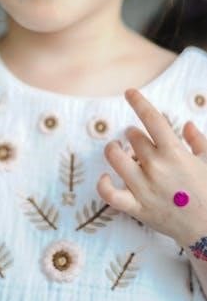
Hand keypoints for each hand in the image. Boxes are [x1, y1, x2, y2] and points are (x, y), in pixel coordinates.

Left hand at [97, 88, 206, 246]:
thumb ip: (198, 141)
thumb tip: (187, 125)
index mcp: (174, 153)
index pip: (152, 118)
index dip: (138, 101)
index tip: (129, 92)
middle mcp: (156, 167)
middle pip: (133, 137)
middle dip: (133, 134)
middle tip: (136, 139)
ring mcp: (144, 187)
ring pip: (116, 158)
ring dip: (114, 149)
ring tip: (117, 149)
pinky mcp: (136, 207)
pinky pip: (110, 195)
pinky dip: (103, 184)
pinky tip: (105, 177)